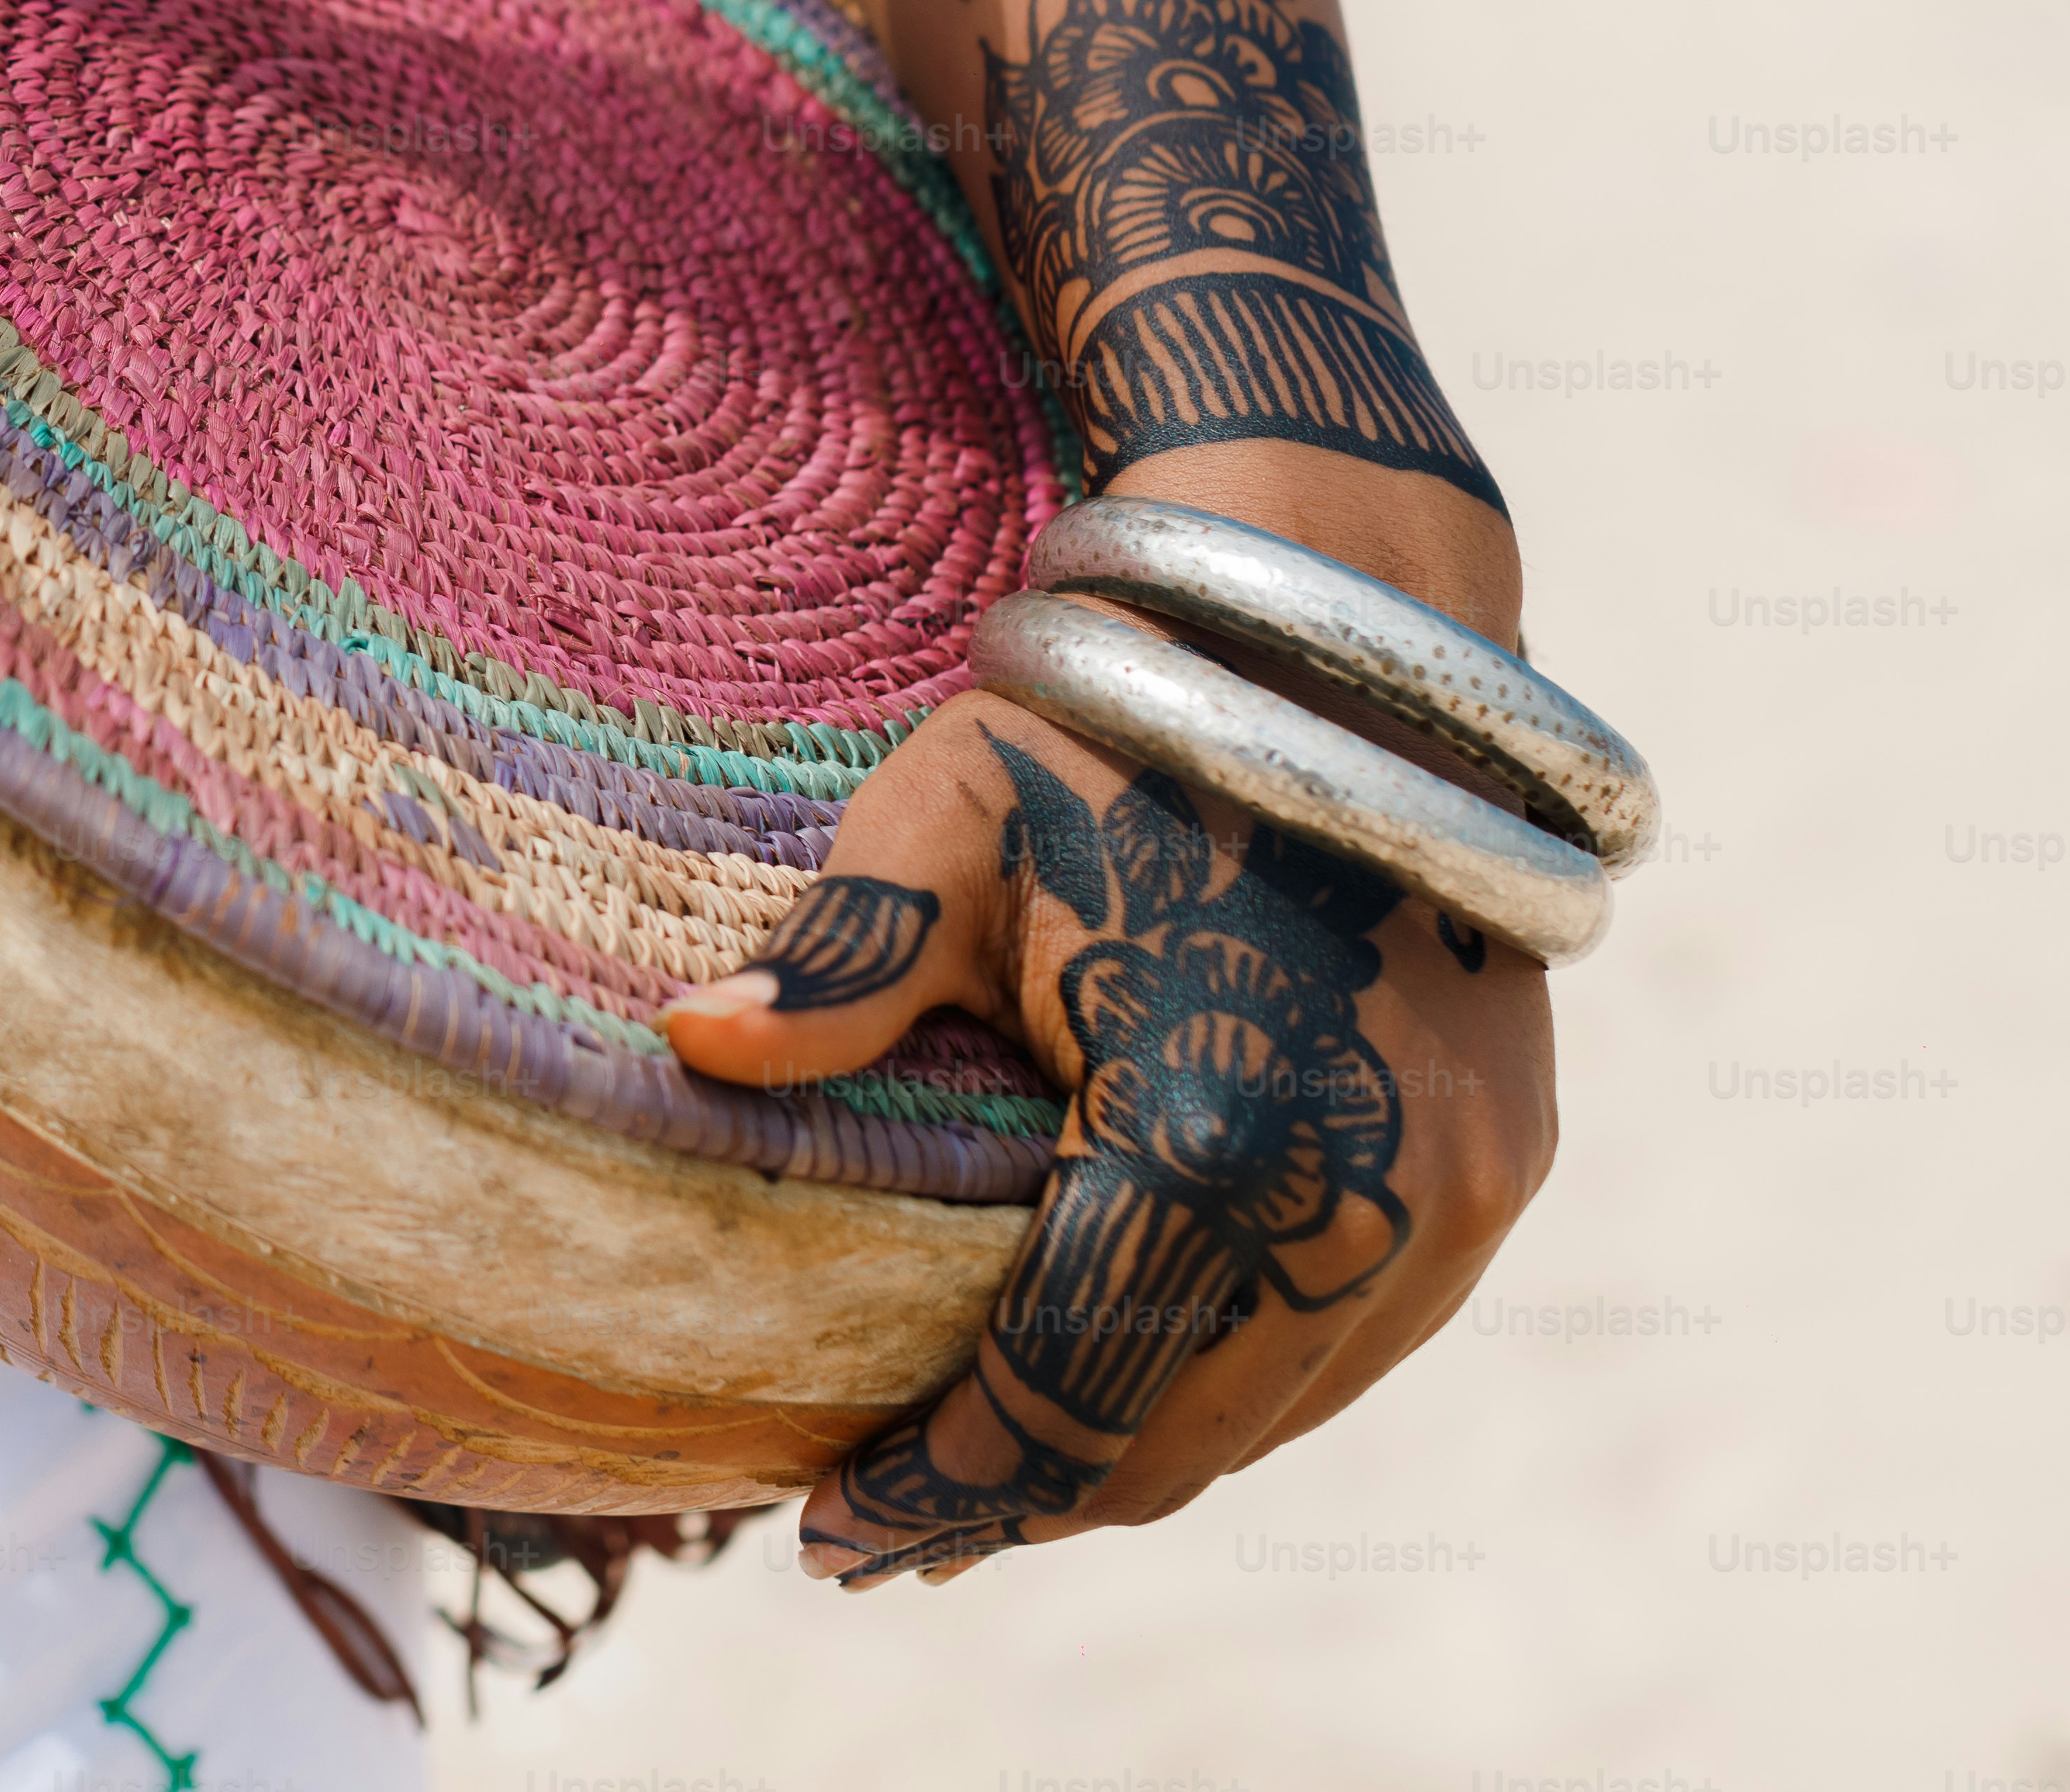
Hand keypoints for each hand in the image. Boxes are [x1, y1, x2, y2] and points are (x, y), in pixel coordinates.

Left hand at [660, 562, 1555, 1584]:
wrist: (1350, 653)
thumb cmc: (1116, 729)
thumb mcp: (947, 823)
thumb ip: (836, 963)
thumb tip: (688, 1045)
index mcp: (1203, 1131)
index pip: (1056, 1390)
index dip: (941, 1486)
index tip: (833, 1539)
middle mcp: (1357, 1198)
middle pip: (1169, 1442)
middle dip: (1025, 1504)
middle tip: (893, 1537)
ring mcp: (1452, 1197)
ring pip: (1274, 1417)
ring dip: (1136, 1463)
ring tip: (997, 1486)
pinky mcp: (1503, 1173)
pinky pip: (1358, 1347)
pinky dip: (1241, 1394)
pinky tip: (1143, 1395)